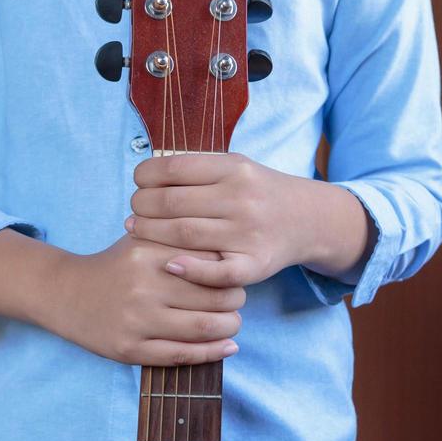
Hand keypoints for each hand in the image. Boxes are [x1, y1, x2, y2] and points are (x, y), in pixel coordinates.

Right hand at [45, 234, 243, 366]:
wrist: (66, 294)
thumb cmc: (115, 265)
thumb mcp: (143, 240)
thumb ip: (181, 241)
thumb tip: (233, 256)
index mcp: (148, 254)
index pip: (210, 264)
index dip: (231, 271)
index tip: (235, 275)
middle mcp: (142, 287)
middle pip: (214, 296)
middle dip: (236, 301)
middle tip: (237, 301)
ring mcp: (136, 321)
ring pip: (204, 328)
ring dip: (230, 327)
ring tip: (232, 323)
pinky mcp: (130, 349)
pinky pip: (182, 354)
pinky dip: (212, 353)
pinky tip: (227, 347)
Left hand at [126, 152, 345, 289]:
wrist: (308, 219)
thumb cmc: (257, 192)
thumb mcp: (234, 167)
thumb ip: (196, 169)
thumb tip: (144, 176)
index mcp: (234, 168)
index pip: (175, 168)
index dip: (146, 176)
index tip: (138, 183)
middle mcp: (242, 198)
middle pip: (173, 202)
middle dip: (142, 206)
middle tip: (133, 211)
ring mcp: (249, 232)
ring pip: (185, 233)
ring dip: (151, 233)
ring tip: (136, 230)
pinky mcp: (255, 264)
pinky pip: (218, 272)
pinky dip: (189, 269)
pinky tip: (168, 265)